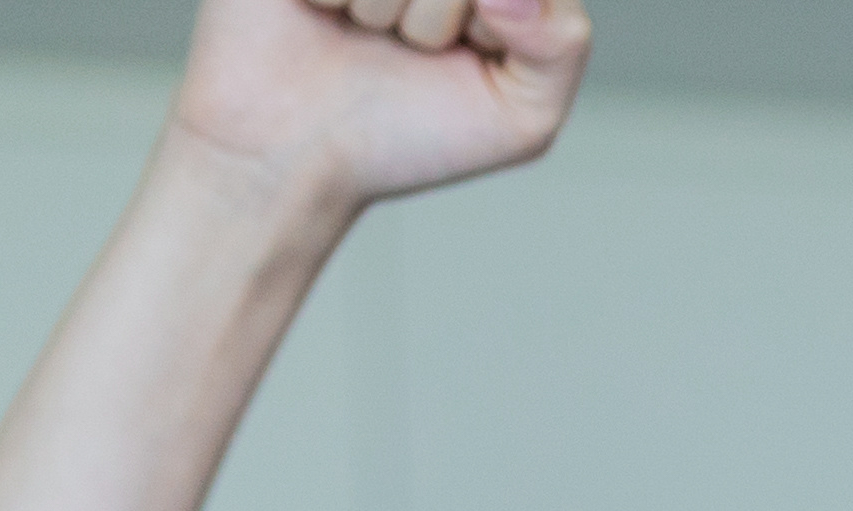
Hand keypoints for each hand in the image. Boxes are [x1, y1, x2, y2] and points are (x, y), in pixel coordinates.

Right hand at [165, 0, 588, 223]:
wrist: (291, 154)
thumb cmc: (410, 134)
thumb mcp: (521, 116)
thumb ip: (561, 46)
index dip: (495, 22)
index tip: (476, 49)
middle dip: (437, 22)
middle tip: (410, 49)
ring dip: (380, 9)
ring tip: (365, 32)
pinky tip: (323, 11)